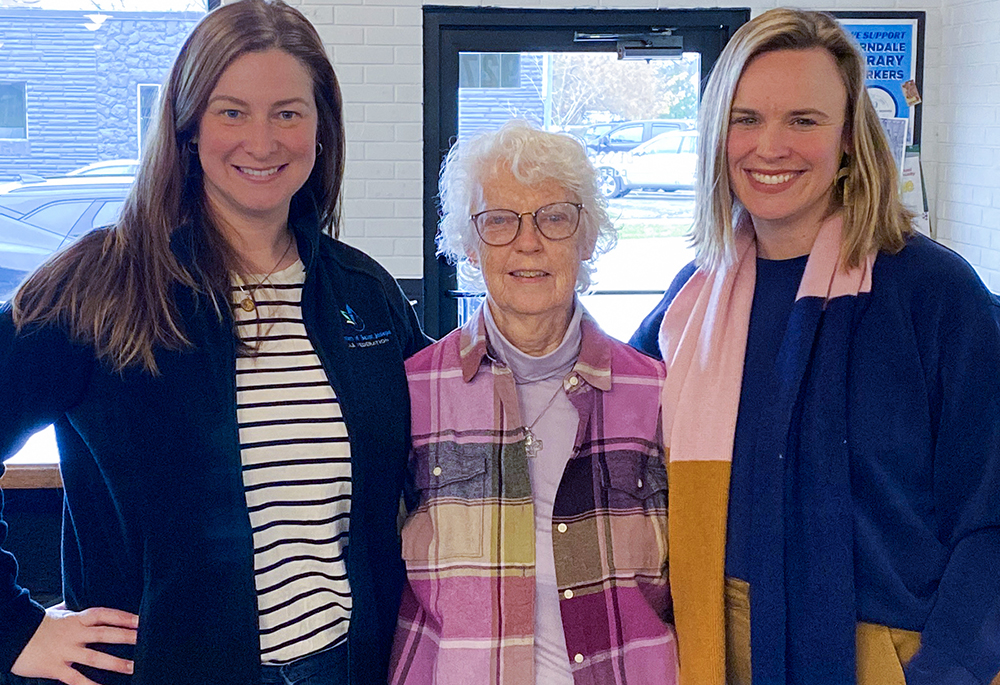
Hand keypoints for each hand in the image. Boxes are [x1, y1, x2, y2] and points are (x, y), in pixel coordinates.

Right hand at [11, 605, 137, 684]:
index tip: (141, 619)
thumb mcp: (56, 612)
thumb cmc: (36, 623)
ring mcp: (65, 651)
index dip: (123, 616)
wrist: (10, 635)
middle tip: (145, 639)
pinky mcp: (55, 668)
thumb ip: (70, 609)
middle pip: (105, 634)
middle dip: (126, 637)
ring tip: (134, 667)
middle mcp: (74, 634)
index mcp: (76, 619)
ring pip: (95, 658)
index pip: (104, 615)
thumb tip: (75, 601)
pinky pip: (76, 679)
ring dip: (116, 663)